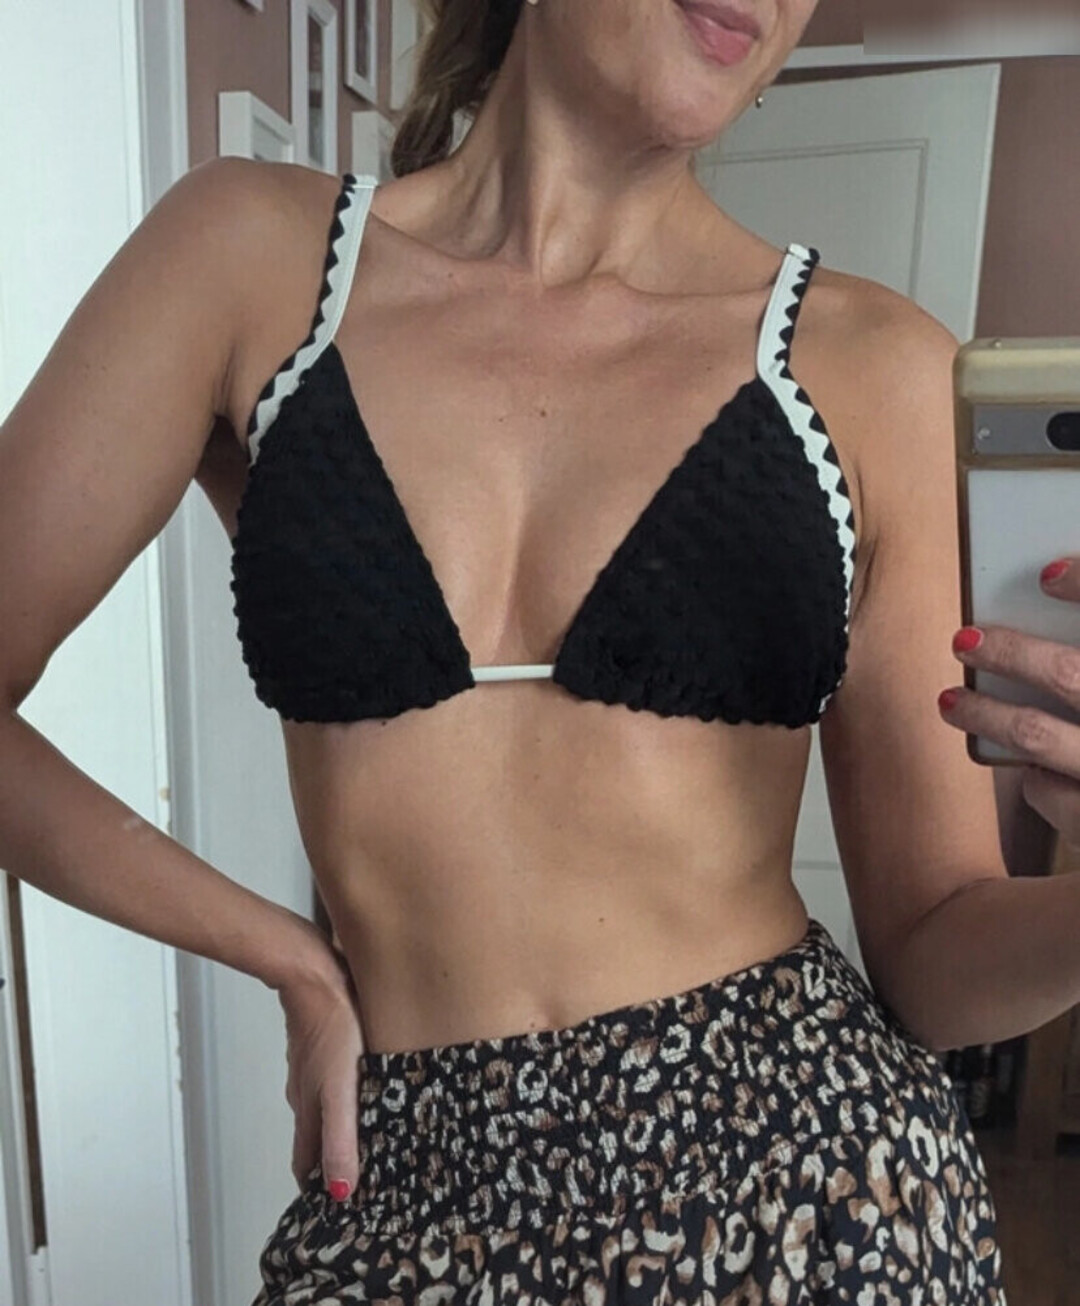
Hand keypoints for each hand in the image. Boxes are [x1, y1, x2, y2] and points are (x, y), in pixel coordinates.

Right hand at [276, 951, 364, 1204]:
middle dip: (330, 1159)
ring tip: (364, 1134)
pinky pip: (329, 1079)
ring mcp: (310, 1067)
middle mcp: (303, 1093)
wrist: (313, 976)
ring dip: (337, 1126)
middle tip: (355, 1173)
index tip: (332, 1207)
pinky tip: (361, 1086)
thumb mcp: (341, 1092)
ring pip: (321, 1107)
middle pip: (314, 1137)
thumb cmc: (331, 1031)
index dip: (317, 1187)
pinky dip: (341, 1094)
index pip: (306, 1163)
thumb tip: (340, 1191)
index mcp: (307, 1111)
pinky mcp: (321, 1044)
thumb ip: (340, 1139)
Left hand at [939, 556, 1079, 842]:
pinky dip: (1037, 780)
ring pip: (1038, 737)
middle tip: (966, 638)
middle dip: (1012, 652)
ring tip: (951, 700)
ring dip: (987, 714)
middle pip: (1070, 676)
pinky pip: (1049, 793)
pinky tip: (1031, 772)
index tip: (1047, 572)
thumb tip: (1055, 596)